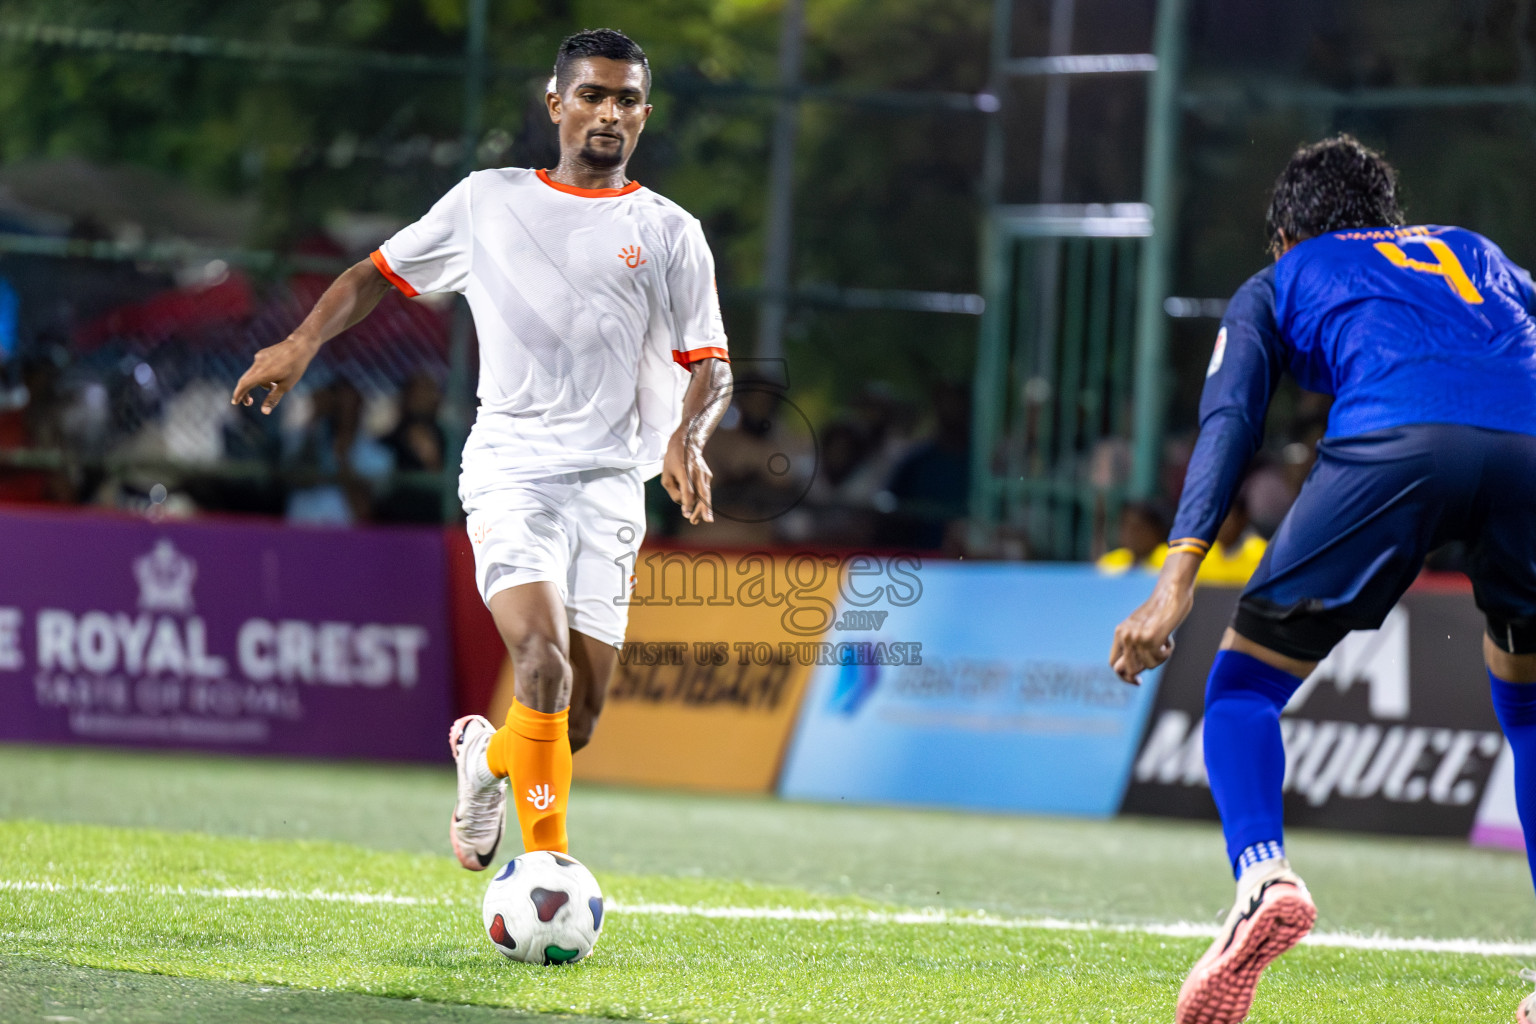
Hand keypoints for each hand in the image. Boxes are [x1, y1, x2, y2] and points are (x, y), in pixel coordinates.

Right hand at [231, 335, 319, 414]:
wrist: (300, 346)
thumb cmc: (295, 368)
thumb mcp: (286, 386)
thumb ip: (273, 398)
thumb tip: (264, 412)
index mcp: (262, 373)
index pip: (244, 385)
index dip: (238, 394)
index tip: (235, 402)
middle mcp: (258, 364)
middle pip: (245, 380)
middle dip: (245, 392)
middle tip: (249, 402)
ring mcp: (259, 357)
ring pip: (253, 374)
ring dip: (260, 382)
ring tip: (275, 385)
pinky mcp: (262, 353)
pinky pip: (258, 367)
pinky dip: (262, 374)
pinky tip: (277, 372)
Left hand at [661, 431, 712, 524]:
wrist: (688, 442)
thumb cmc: (673, 460)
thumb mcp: (666, 475)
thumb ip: (672, 491)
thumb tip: (682, 504)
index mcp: (684, 472)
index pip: (687, 490)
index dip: (687, 502)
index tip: (686, 513)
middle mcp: (697, 473)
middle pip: (701, 494)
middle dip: (702, 508)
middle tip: (701, 520)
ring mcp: (704, 475)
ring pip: (706, 494)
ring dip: (705, 508)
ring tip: (706, 520)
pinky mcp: (708, 476)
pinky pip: (704, 490)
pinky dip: (702, 500)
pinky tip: (699, 508)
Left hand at [1109, 552, 1199, 683]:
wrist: (1171, 592)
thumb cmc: (1161, 609)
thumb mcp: (1141, 626)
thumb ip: (1135, 644)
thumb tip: (1133, 672)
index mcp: (1120, 632)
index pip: (1113, 664)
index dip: (1124, 676)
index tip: (1137, 681)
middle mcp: (1125, 636)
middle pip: (1128, 670)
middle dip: (1140, 673)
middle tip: (1151, 669)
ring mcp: (1136, 638)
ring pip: (1147, 666)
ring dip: (1159, 658)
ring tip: (1165, 641)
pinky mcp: (1150, 639)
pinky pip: (1159, 659)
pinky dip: (1168, 652)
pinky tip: (1169, 638)